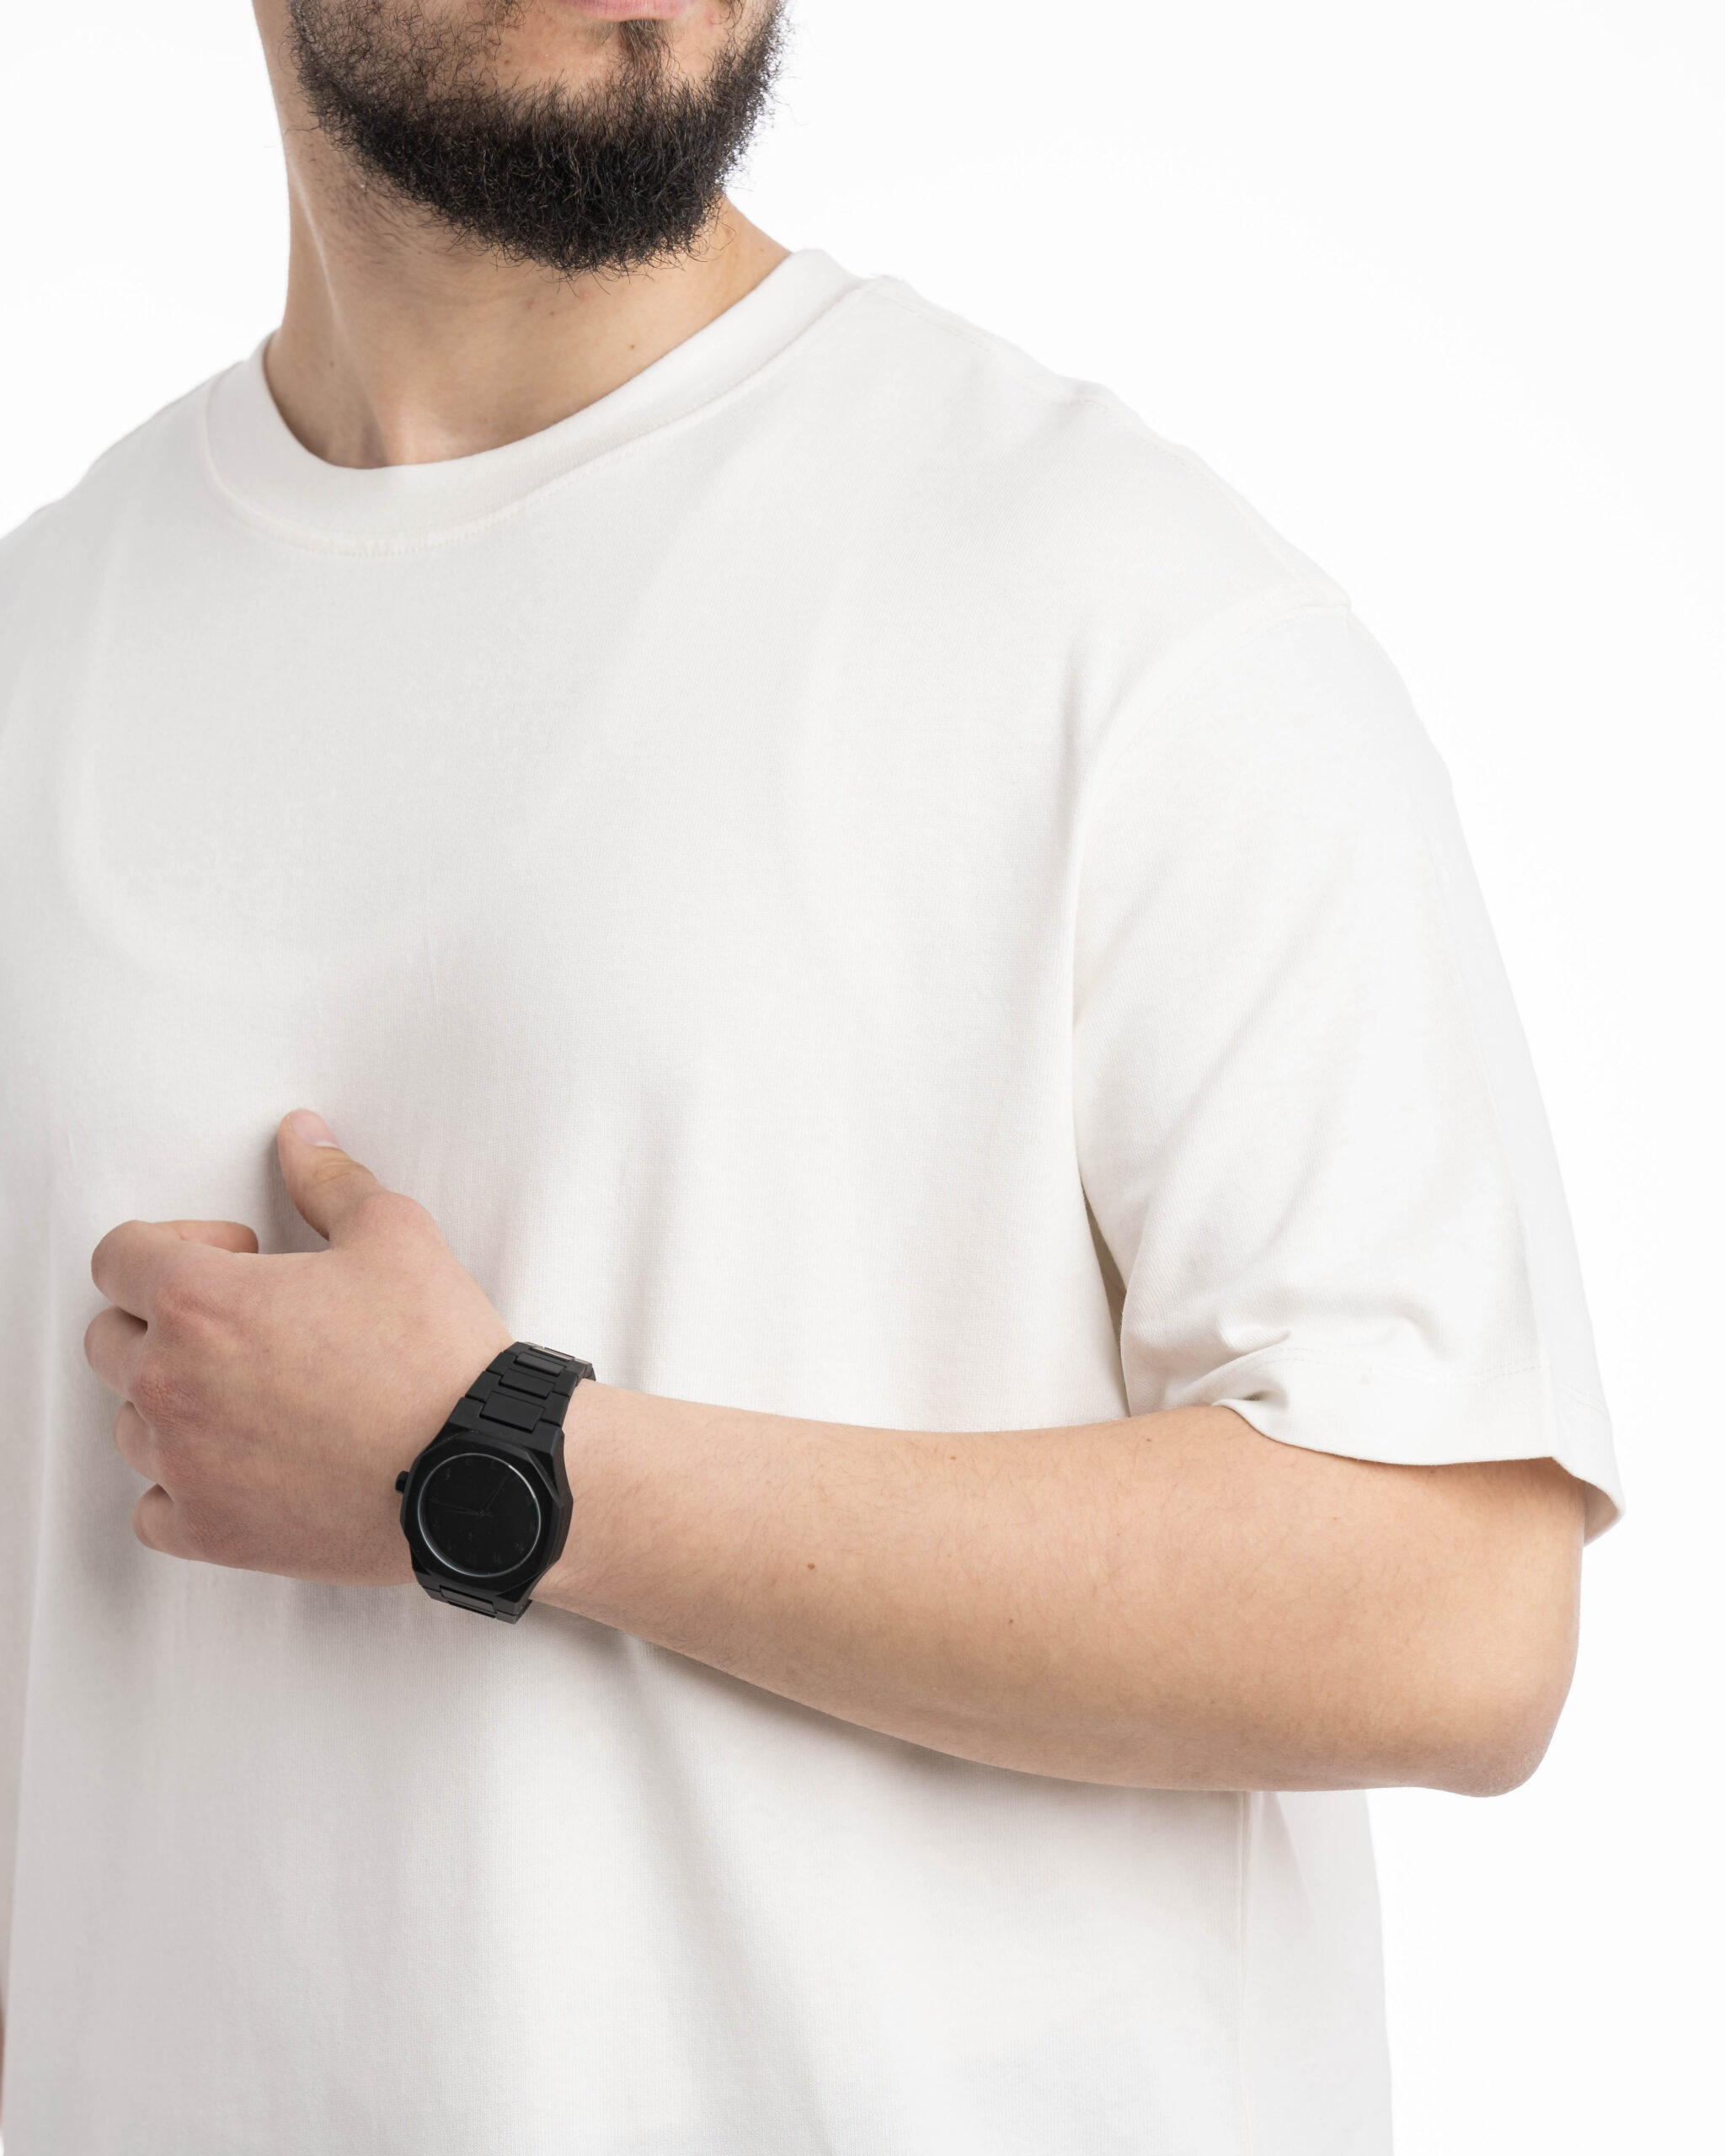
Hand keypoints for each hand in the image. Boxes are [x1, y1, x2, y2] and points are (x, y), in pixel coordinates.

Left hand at [84, 1111, 513, 1584]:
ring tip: (250, 1393)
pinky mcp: (211, 1531)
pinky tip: (236, 1464)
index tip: (231, 1259)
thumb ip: (330, 1180)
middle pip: (110, 1338)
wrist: (478, 1467)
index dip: (173, 1243)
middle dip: (162, 1320)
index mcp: (201, 1303)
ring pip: (129, 1423)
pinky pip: (153, 1508)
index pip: (117, 1256)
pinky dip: (182, 1487)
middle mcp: (172, 1384)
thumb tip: (302, 1140)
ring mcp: (184, 1465)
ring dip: (173, 1402)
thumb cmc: (436, 1358)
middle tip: (243, 1322)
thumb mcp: (395, 1234)